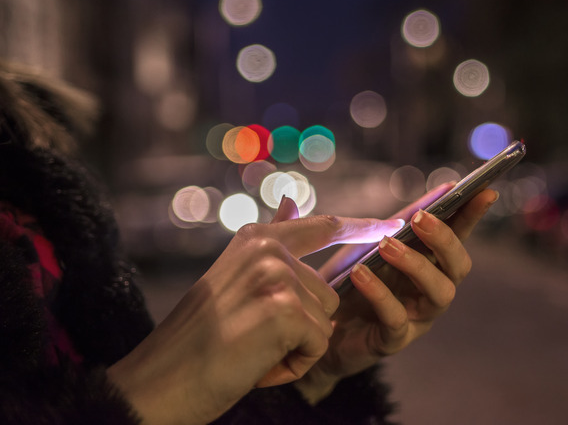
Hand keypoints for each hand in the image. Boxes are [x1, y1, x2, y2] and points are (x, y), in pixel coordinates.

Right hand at [107, 210, 403, 424]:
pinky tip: (259, 366)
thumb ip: (271, 242)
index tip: (391, 223)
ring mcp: (276, 276)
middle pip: (327, 292)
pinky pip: (319, 343)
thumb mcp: (235, 279)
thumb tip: (294, 201)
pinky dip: (295, 365)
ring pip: (325, 320)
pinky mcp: (284, 309)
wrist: (159, 382)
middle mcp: (268, 250)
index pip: (322, 226)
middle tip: (252, 339)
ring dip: (297, 346)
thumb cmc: (198, 340)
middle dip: (301, 326)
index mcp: (256, 239)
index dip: (361, 226)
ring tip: (253, 351)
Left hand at [295, 186, 498, 402]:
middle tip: (420, 218)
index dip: (474, 215)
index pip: (460, 235)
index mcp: (431, 263)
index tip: (484, 191)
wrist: (316, 325)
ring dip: (417, 265)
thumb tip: (440, 190)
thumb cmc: (351, 279)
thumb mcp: (371, 242)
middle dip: (445, 240)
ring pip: (439, 293)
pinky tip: (360, 273)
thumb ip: (401, 221)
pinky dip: (380, 293)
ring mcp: (418, 318)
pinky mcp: (393, 340)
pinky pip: (396, 318)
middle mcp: (432, 291)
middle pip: (458, 267)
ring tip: (387, 246)